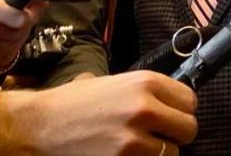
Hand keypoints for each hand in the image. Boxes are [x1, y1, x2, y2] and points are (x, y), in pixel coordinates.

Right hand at [0, 70, 198, 155]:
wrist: (40, 124)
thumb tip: (173, 103)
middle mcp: (145, 107)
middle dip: (175, 135)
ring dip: (159, 153)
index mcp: (147, 82)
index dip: (180, 112)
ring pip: (172, 153)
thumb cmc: (76, 103)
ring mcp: (134, 137)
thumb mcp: (117, 83)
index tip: (169, 117)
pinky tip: (127, 155)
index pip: (190, 101)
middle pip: (188, 128)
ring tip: (138, 148)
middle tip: (157, 136)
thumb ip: (148, 91)